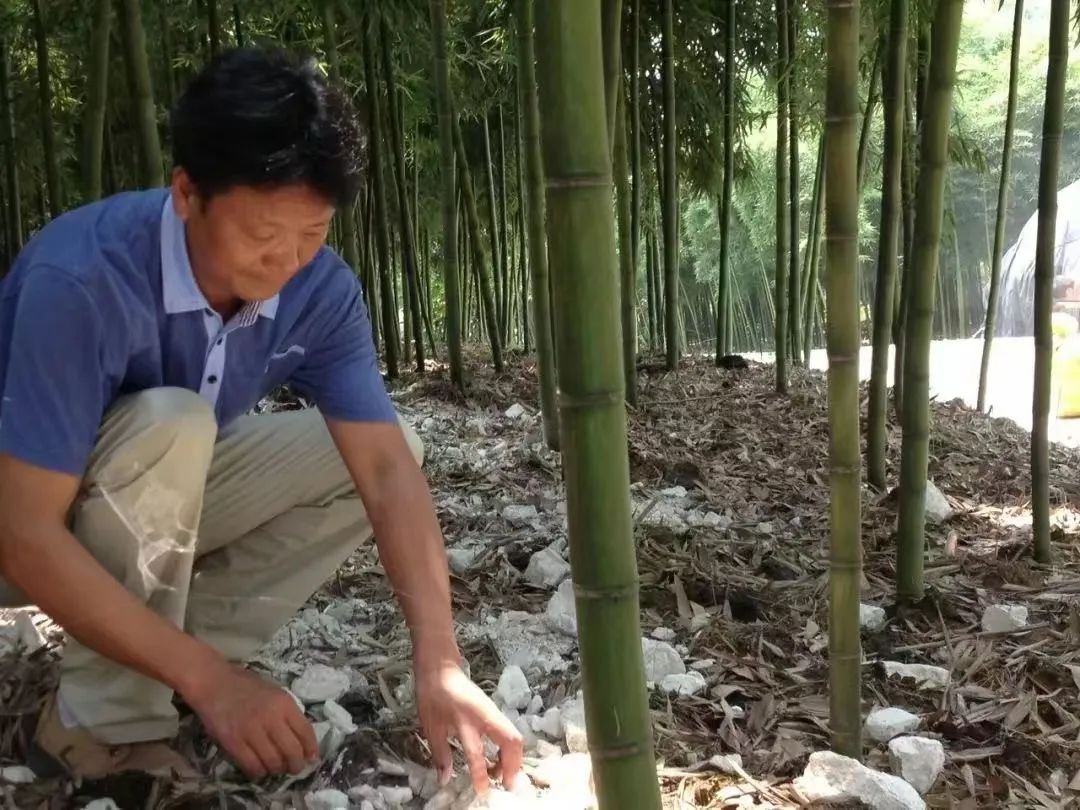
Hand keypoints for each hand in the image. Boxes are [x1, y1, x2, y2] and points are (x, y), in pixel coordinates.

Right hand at [184, 661, 318, 778]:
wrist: (214, 683)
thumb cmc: (246, 686)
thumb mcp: (275, 692)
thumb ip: (288, 712)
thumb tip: (301, 738)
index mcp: (284, 703)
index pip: (305, 731)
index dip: (311, 749)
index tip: (312, 758)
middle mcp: (271, 718)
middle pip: (292, 751)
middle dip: (296, 765)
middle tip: (294, 768)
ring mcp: (252, 731)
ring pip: (273, 762)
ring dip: (277, 770)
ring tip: (276, 768)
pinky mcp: (233, 742)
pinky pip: (252, 766)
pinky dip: (259, 772)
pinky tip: (259, 769)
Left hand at [415, 658, 523, 794]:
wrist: (440, 669)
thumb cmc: (432, 696)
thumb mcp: (431, 727)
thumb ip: (440, 754)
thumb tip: (445, 779)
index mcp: (465, 721)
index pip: (477, 753)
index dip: (481, 775)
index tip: (482, 791)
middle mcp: (485, 717)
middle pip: (511, 741)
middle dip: (512, 765)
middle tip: (507, 785)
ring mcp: (493, 712)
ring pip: (514, 736)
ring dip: (513, 758)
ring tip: (503, 775)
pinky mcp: (494, 711)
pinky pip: (509, 731)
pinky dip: (509, 748)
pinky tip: (499, 759)